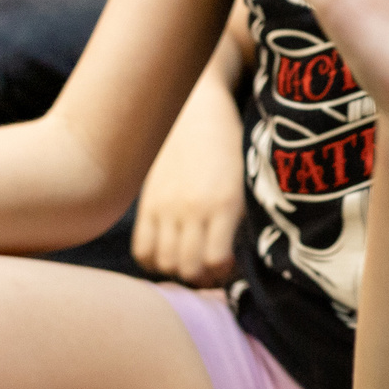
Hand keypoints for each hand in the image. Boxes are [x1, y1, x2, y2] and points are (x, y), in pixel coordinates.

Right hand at [132, 89, 243, 286]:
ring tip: (191, 262)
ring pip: (164, 264)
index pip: (216, 261)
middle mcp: (192, 209)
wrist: (196, 109)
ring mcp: (166, 207)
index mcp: (224, 202)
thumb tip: (237, 259)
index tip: (232, 267)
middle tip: (212, 270)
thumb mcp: (245, 179)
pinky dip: (154, 261)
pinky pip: (142, 250)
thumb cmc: (230, 145)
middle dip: (203, 279)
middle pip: (188, 269)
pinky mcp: (147, 204)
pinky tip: (169, 253)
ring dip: (178, 271)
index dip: (225, 274)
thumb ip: (241, 217)